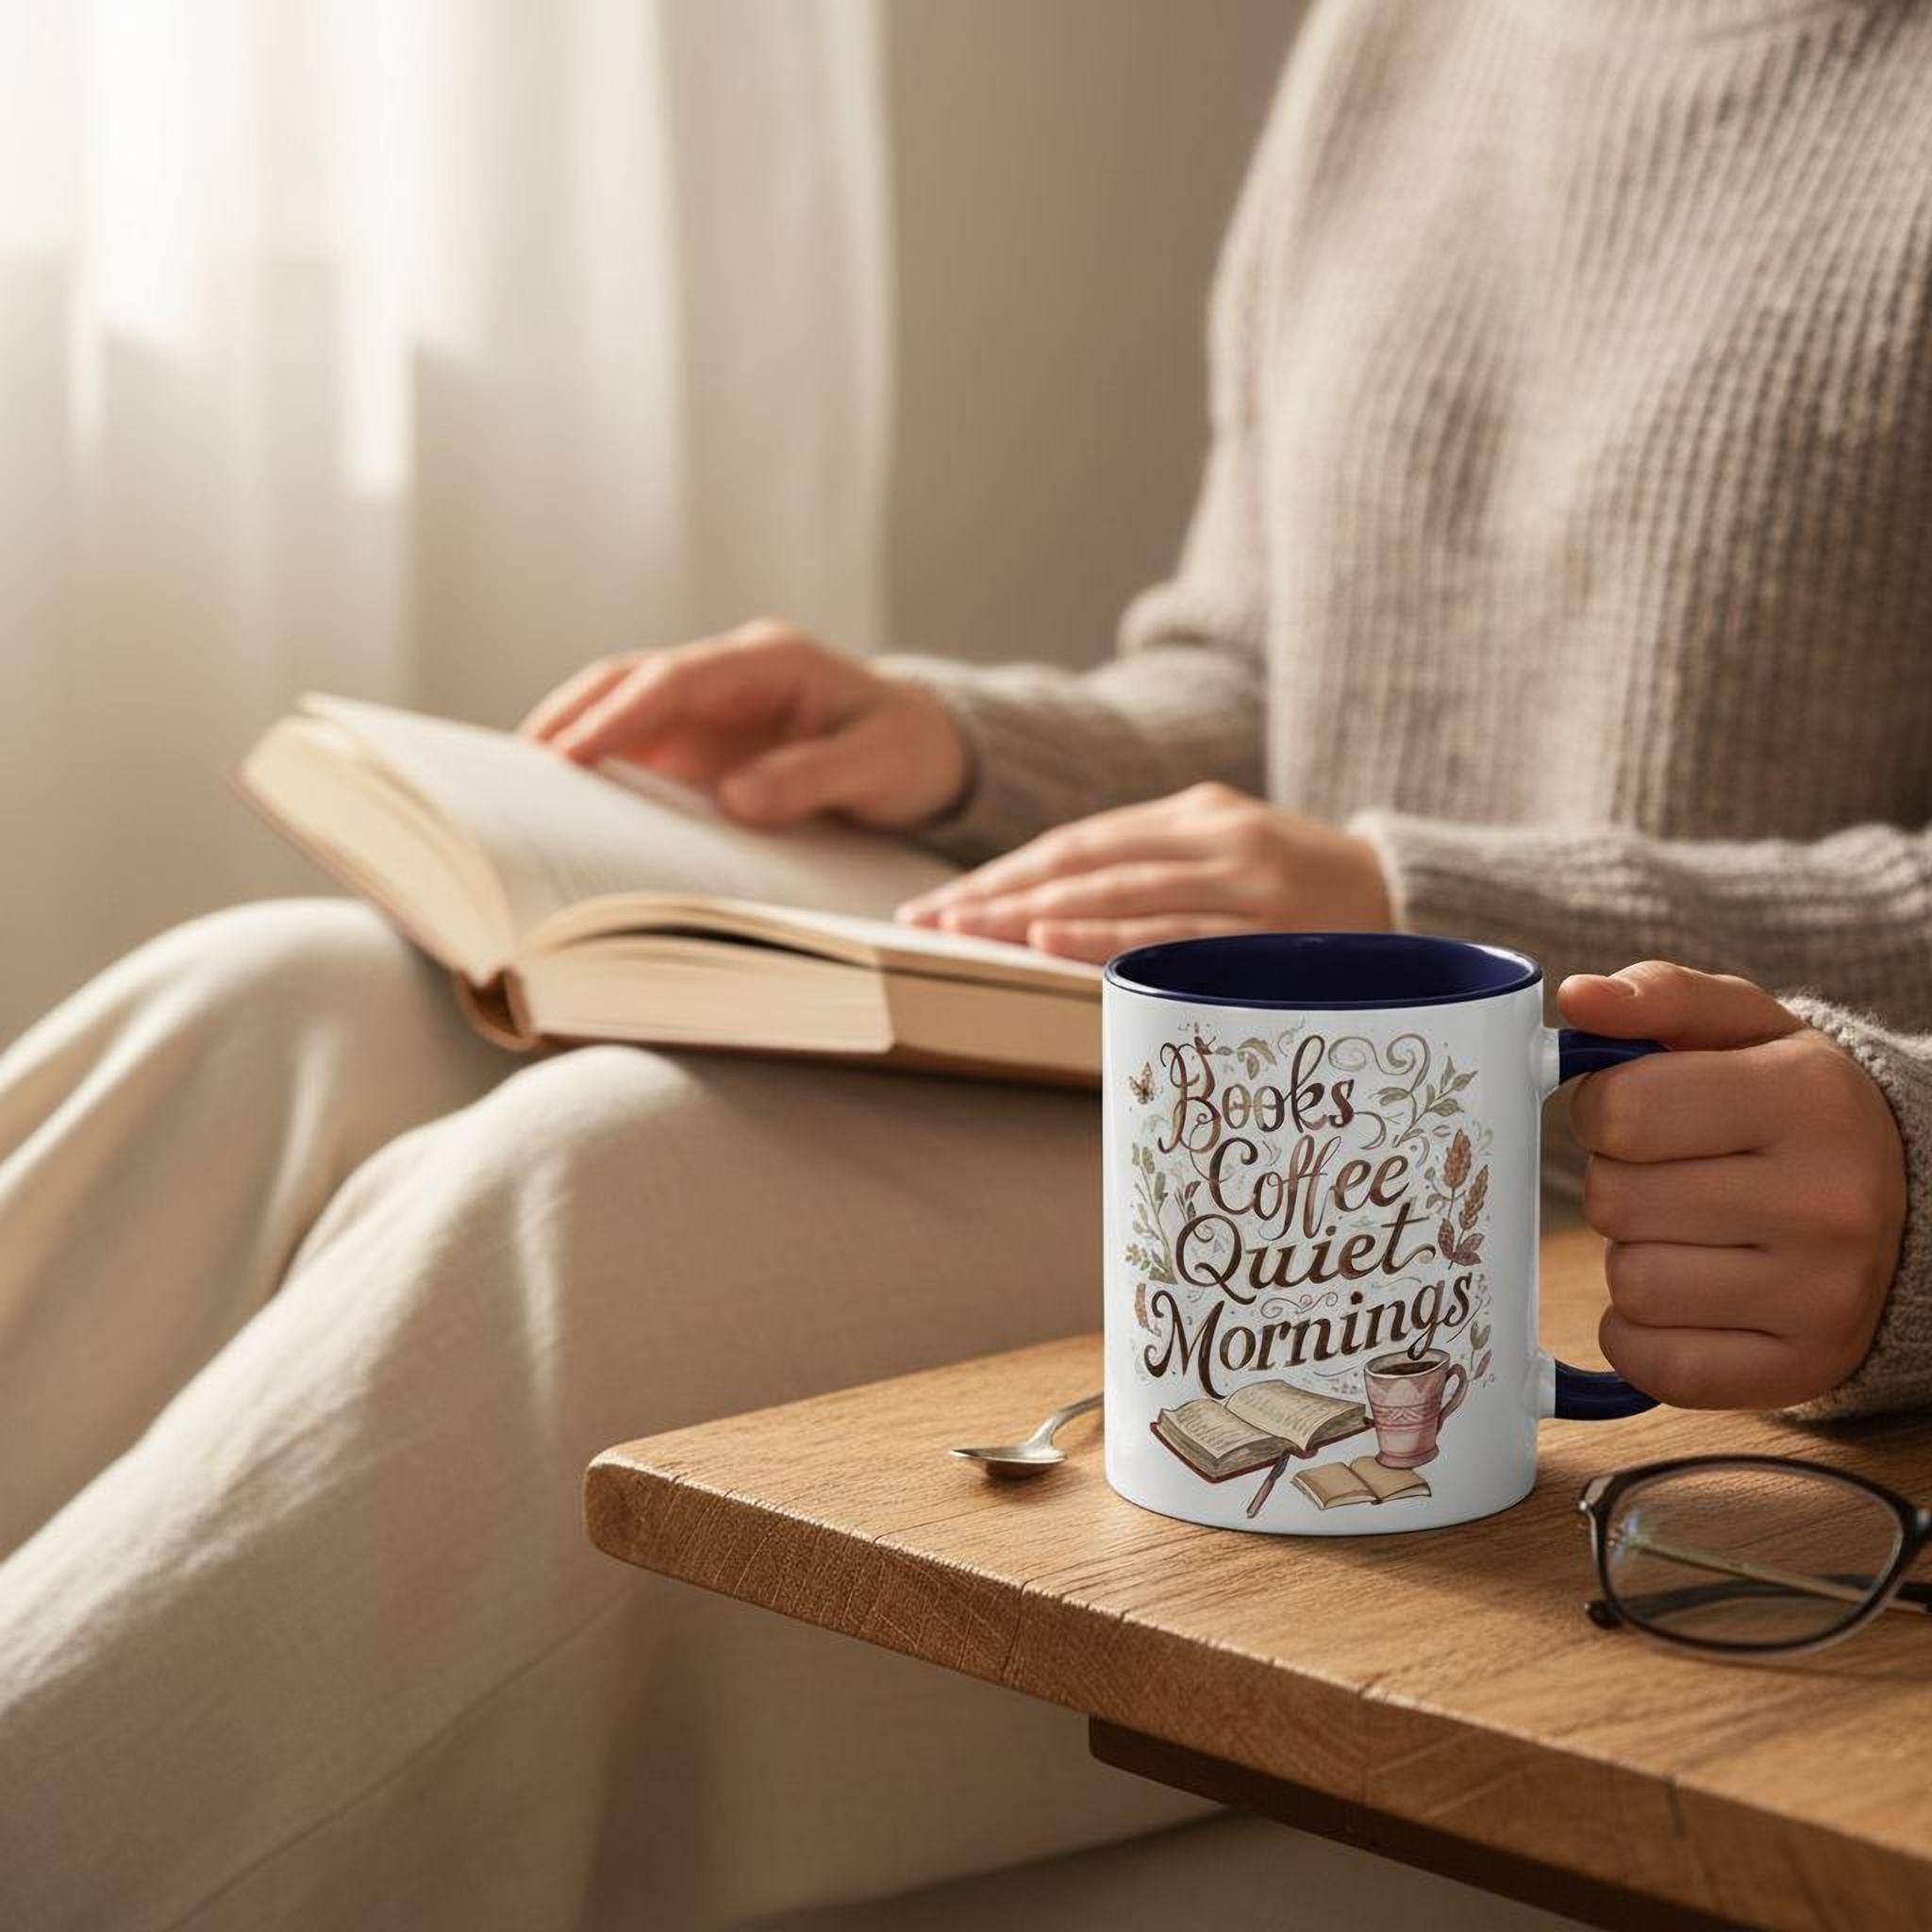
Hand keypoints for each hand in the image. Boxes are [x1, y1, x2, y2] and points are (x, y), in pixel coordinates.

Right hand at [520, 618, 969, 830]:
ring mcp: (713, 707)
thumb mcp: (879, 766)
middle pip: (630, 682)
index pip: (675, 680)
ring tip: (517, 792)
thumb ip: (811, 778)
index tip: (569, 755)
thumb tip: (735, 801)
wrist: (930, 752)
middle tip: (513, 770)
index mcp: (770, 660)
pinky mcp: (706, 743)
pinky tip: (567, 807)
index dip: (619, 716)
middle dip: (570, 719)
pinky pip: (641, 749)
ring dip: (573, 742)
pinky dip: (601, 771)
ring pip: (623, 710)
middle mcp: (729, 675)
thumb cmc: (909, 753)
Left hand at [896, 781, 1392, 960]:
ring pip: (1114, 892)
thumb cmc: (1310, 900)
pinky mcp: (1268, 923)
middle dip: (997, 893)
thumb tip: (1056, 916)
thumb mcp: (1235, 861)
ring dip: (1029, 913)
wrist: (1421, 905)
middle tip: (930, 921)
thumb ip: (1159, 876)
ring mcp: (1242, 877)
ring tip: (964, 931)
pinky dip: (1103, 936)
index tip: (942, 906)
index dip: (1005, 873)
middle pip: (1081, 862)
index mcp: (1196, 812)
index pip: (1079, 843)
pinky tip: (1047, 939)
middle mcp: (1214, 835)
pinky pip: (1170, 932)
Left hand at [1561, 961, 1906, 1409]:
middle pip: (1616, 1202)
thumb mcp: (1742, 1028)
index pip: (1620, 1111)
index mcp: (1808, 1099)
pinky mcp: (1803, 1369)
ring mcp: (1823, 1296)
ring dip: (1634, 1257)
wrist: (1905, 1203)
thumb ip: (1657, 997)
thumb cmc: (1789, 1106)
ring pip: (1632, 1285)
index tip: (1634, 1112)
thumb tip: (1577, 998)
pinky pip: (1655, 1364)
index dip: (1602, 1109)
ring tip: (1692, 1231)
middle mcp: (1828, 1202)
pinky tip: (1690, 1294)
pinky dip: (1644, 1335)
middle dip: (1620, 1182)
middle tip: (1672, 1175)